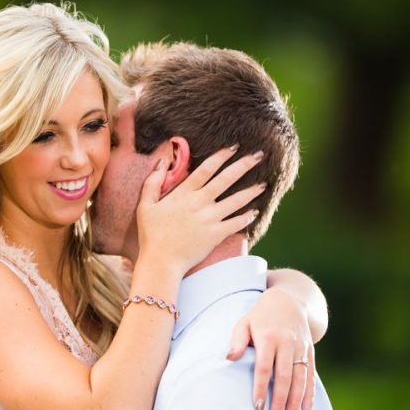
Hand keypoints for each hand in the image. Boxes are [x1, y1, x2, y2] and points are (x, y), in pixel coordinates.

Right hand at [136, 146, 263, 274]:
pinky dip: (247, 217)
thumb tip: (162, 162)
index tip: (233, 148)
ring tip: (264, 184)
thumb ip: (152, 182)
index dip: (221, 156)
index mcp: (183, 194)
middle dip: (243, 165)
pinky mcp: (217, 234)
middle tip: (258, 156)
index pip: (206, 169)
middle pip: (226, 179)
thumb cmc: (151, 234)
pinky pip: (236, 223)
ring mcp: (210, 219)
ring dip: (251, 191)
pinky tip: (254, 212)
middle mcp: (200, 203)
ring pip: (236, 200)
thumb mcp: (145, 205)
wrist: (161, 261)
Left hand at [227, 289, 315, 409]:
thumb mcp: (244, 323)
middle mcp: (288, 343)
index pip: (264, 367)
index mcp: (269, 337)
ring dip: (295, 401)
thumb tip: (229, 358)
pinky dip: (309, 395)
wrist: (289, 301)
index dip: (261, 387)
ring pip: (300, 379)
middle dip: (280, 400)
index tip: (258, 406)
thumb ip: (237, 341)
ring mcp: (301, 348)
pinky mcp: (310, 353)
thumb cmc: (259, 317)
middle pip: (284, 376)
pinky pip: (311, 376)